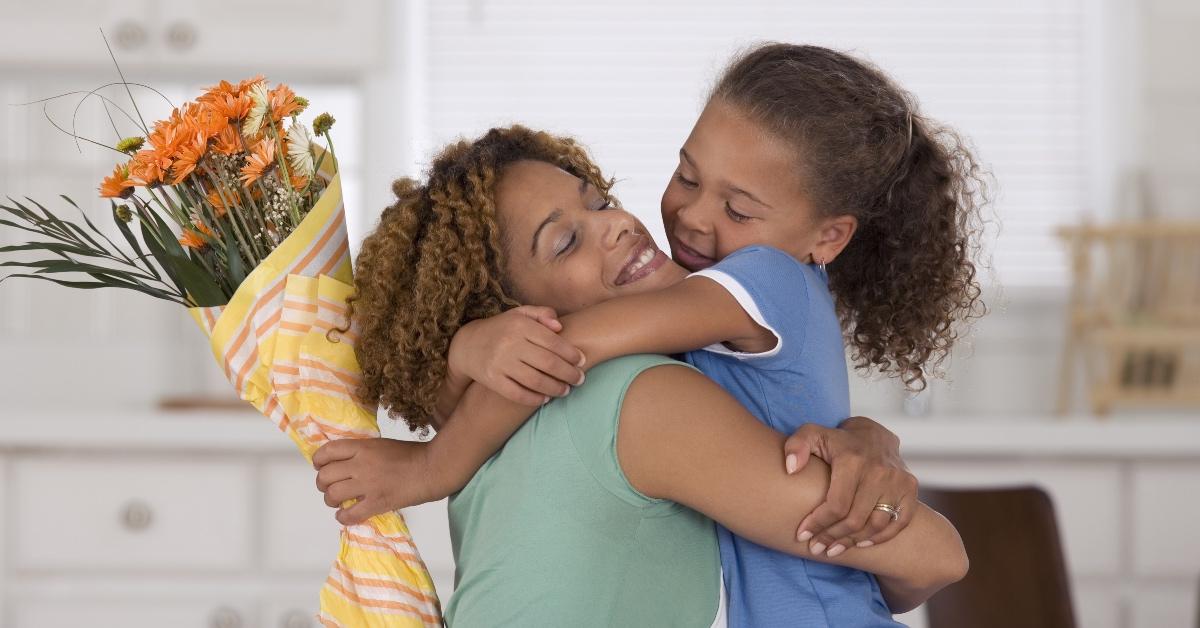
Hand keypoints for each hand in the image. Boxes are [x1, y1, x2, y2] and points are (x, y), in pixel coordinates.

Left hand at [312, 438, 442, 525]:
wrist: (432, 468)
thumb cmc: (412, 455)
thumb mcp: (382, 444)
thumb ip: (362, 452)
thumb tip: (345, 462)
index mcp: (363, 447)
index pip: (328, 451)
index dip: (319, 460)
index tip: (320, 466)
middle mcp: (361, 465)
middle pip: (325, 476)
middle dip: (322, 483)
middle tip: (329, 487)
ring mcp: (368, 485)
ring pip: (333, 495)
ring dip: (331, 500)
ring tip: (337, 501)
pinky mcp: (377, 503)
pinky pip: (349, 514)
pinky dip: (342, 517)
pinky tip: (345, 515)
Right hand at [448, 305, 585, 405]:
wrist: (466, 345)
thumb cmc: (501, 329)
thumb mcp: (519, 314)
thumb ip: (542, 314)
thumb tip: (560, 326)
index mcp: (519, 325)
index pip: (552, 341)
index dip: (571, 353)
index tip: (582, 361)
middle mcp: (510, 344)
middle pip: (548, 363)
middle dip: (569, 373)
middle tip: (580, 379)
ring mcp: (500, 363)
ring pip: (535, 380)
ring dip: (556, 388)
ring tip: (566, 390)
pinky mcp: (492, 380)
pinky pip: (517, 393)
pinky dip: (534, 399)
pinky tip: (545, 399)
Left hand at [784, 416, 917, 557]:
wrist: (872, 435)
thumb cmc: (836, 441)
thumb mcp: (811, 435)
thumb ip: (795, 446)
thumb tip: (791, 469)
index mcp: (853, 460)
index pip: (835, 504)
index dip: (817, 524)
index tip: (801, 535)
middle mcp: (879, 471)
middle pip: (854, 519)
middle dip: (831, 537)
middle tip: (816, 547)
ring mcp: (898, 481)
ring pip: (875, 525)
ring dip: (852, 542)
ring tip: (833, 549)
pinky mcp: (910, 488)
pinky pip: (899, 523)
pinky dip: (880, 538)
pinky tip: (860, 543)